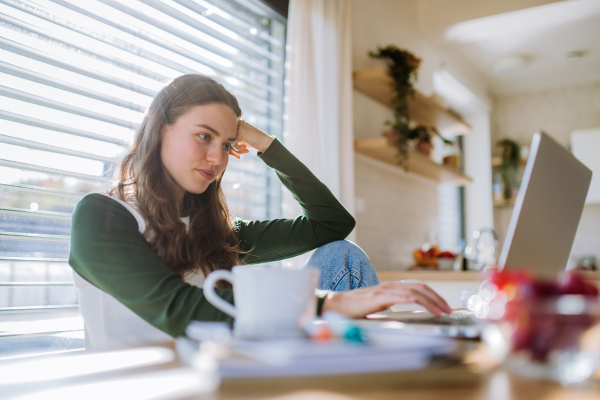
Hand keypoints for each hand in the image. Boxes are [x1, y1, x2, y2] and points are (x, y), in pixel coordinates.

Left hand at [229, 120, 273, 158]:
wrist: (265, 142)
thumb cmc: (253, 142)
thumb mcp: (241, 139)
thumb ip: (231, 139)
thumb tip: (221, 145)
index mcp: (236, 122)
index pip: (225, 134)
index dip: (228, 145)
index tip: (235, 153)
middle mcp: (236, 122)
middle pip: (226, 137)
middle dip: (231, 148)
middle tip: (237, 155)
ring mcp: (238, 127)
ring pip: (229, 141)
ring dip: (235, 149)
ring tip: (243, 151)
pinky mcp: (240, 132)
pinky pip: (233, 144)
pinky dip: (238, 149)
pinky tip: (246, 149)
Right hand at [321, 281, 451, 317]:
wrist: (338, 305)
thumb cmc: (357, 308)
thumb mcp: (380, 307)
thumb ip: (393, 307)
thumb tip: (408, 314)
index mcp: (393, 288)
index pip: (419, 288)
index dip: (434, 296)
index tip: (445, 307)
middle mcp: (390, 286)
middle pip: (420, 288)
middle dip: (437, 298)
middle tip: (448, 309)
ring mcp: (384, 290)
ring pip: (412, 292)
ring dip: (429, 301)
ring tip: (439, 310)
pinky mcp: (376, 298)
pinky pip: (395, 296)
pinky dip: (407, 297)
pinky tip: (415, 301)